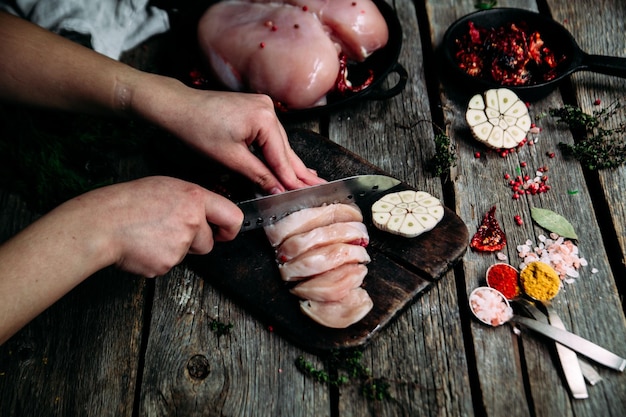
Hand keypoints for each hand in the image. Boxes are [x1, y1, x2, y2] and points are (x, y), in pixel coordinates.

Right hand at [67, 176, 242, 276]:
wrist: (102, 223)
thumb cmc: (128, 202)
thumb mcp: (166, 187)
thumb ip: (191, 201)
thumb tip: (204, 213)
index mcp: (194, 198)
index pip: (232, 216)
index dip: (231, 229)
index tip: (225, 233)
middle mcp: (192, 221)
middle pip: (208, 243)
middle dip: (196, 243)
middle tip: (171, 232)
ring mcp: (180, 244)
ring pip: (187, 254)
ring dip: (174, 249)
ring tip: (151, 234)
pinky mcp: (167, 263)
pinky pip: (169, 264)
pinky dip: (158, 258)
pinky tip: (143, 246)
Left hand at [132, 82, 325, 193]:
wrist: (178, 107)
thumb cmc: (198, 129)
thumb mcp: (230, 158)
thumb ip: (258, 174)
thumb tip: (277, 190)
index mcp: (265, 118)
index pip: (281, 157)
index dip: (291, 179)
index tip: (304, 195)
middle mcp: (268, 109)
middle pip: (285, 149)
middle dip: (299, 171)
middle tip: (319, 187)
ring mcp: (263, 107)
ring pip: (279, 143)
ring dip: (290, 163)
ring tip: (309, 179)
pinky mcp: (255, 110)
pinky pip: (271, 136)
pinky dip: (277, 152)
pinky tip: (289, 163)